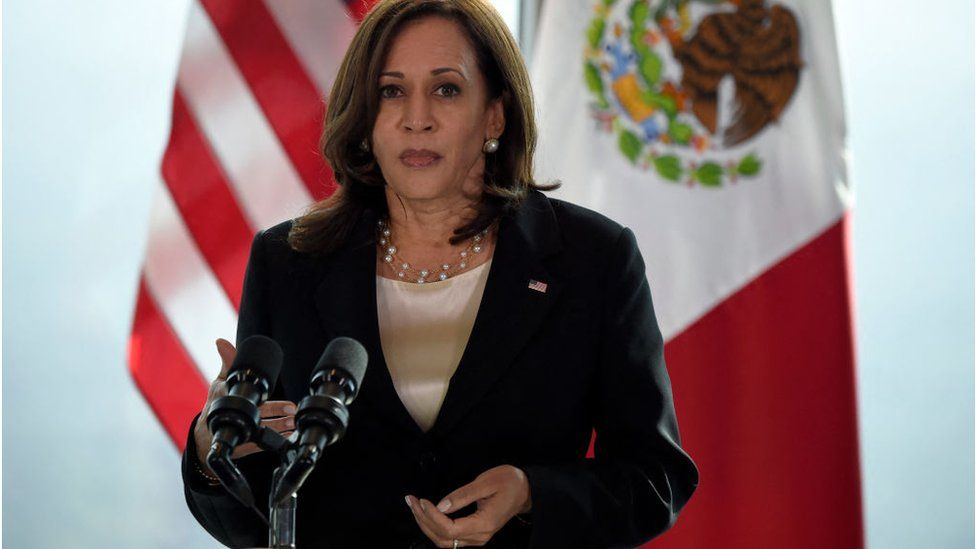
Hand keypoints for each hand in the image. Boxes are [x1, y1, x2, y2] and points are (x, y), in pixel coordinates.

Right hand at [193, 338, 295, 467]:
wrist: (205, 435)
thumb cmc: (216, 402)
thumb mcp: (220, 382)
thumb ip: (227, 362)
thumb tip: (221, 341)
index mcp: (224, 397)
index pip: (241, 393)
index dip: (257, 393)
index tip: (273, 390)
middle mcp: (230, 415)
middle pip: (254, 413)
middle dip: (274, 410)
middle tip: (292, 408)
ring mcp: (235, 432)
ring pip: (259, 430)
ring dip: (278, 426)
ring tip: (293, 422)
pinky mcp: (240, 447)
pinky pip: (259, 445)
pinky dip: (274, 440)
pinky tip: (288, 436)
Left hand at [406, 465, 531, 546]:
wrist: (525, 490)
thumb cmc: (508, 482)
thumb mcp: (486, 482)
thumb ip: (463, 495)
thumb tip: (440, 506)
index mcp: (484, 523)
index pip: (449, 529)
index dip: (431, 517)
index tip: (421, 500)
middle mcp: (480, 536)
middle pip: (443, 538)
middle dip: (423, 520)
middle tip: (411, 500)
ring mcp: (477, 537)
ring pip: (444, 540)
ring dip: (426, 525)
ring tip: (414, 506)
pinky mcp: (474, 533)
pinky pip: (450, 537)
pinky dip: (434, 527)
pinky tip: (426, 514)